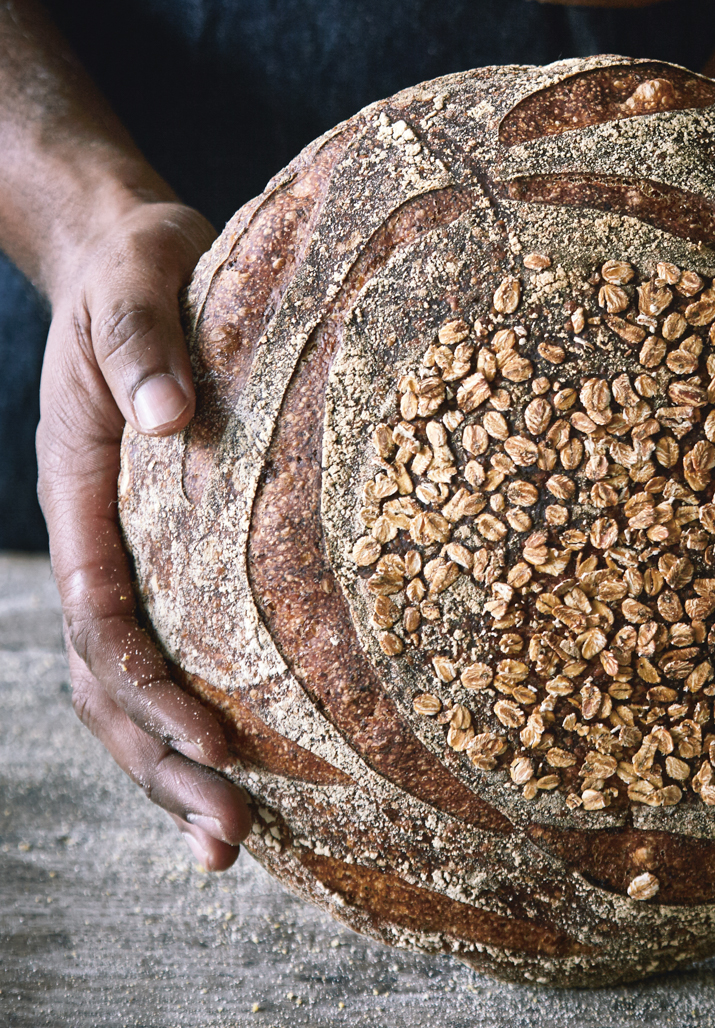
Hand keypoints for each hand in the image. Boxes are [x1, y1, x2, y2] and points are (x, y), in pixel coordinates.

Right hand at [36, 198, 252, 867]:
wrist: (126, 251)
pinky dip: (199, 708)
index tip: (214, 745)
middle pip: (113, 681)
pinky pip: (172, 640)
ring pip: (133, 681)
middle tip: (231, 842)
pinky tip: (249, 757)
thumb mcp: (136, 289)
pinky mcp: (169, 541)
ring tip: (235, 840)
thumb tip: (166, 421)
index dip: (152, 689)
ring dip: (174, 764)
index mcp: (84, 493)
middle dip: (164, 765)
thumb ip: (144, 349)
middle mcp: (100, 538)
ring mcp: (128, 547)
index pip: (106, 618)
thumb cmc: (135, 269)